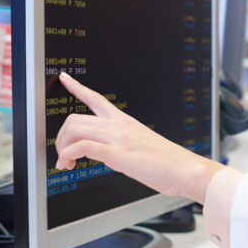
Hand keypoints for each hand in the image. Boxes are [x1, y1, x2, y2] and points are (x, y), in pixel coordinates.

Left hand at [53, 72, 223, 201]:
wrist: (186, 169)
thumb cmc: (169, 162)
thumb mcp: (142, 146)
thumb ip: (122, 146)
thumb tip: (109, 154)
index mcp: (125, 122)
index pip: (96, 98)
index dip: (77, 87)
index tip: (64, 78)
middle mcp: (120, 126)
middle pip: (76, 118)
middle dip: (61, 137)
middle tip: (63, 155)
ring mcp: (118, 139)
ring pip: (75, 129)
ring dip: (62, 148)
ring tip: (65, 164)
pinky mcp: (118, 154)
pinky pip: (83, 147)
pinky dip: (69, 155)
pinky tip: (70, 164)